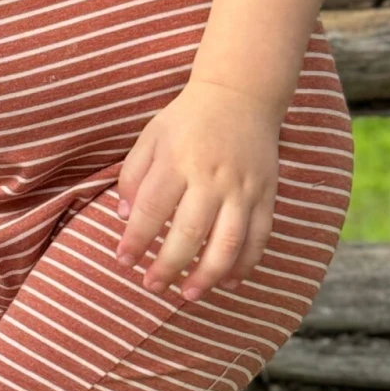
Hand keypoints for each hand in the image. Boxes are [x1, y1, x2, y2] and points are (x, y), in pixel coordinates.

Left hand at [115, 80, 280, 300]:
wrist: (241, 95)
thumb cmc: (188, 119)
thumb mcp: (151, 137)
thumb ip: (133, 175)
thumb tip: (124, 216)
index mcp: (177, 161)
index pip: (151, 209)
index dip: (135, 239)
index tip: (123, 260)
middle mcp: (211, 178)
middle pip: (189, 232)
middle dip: (169, 266)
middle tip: (152, 286)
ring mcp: (243, 189)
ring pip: (228, 242)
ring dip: (208, 275)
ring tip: (188, 295)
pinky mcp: (266, 195)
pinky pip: (259, 237)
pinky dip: (246, 264)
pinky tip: (230, 282)